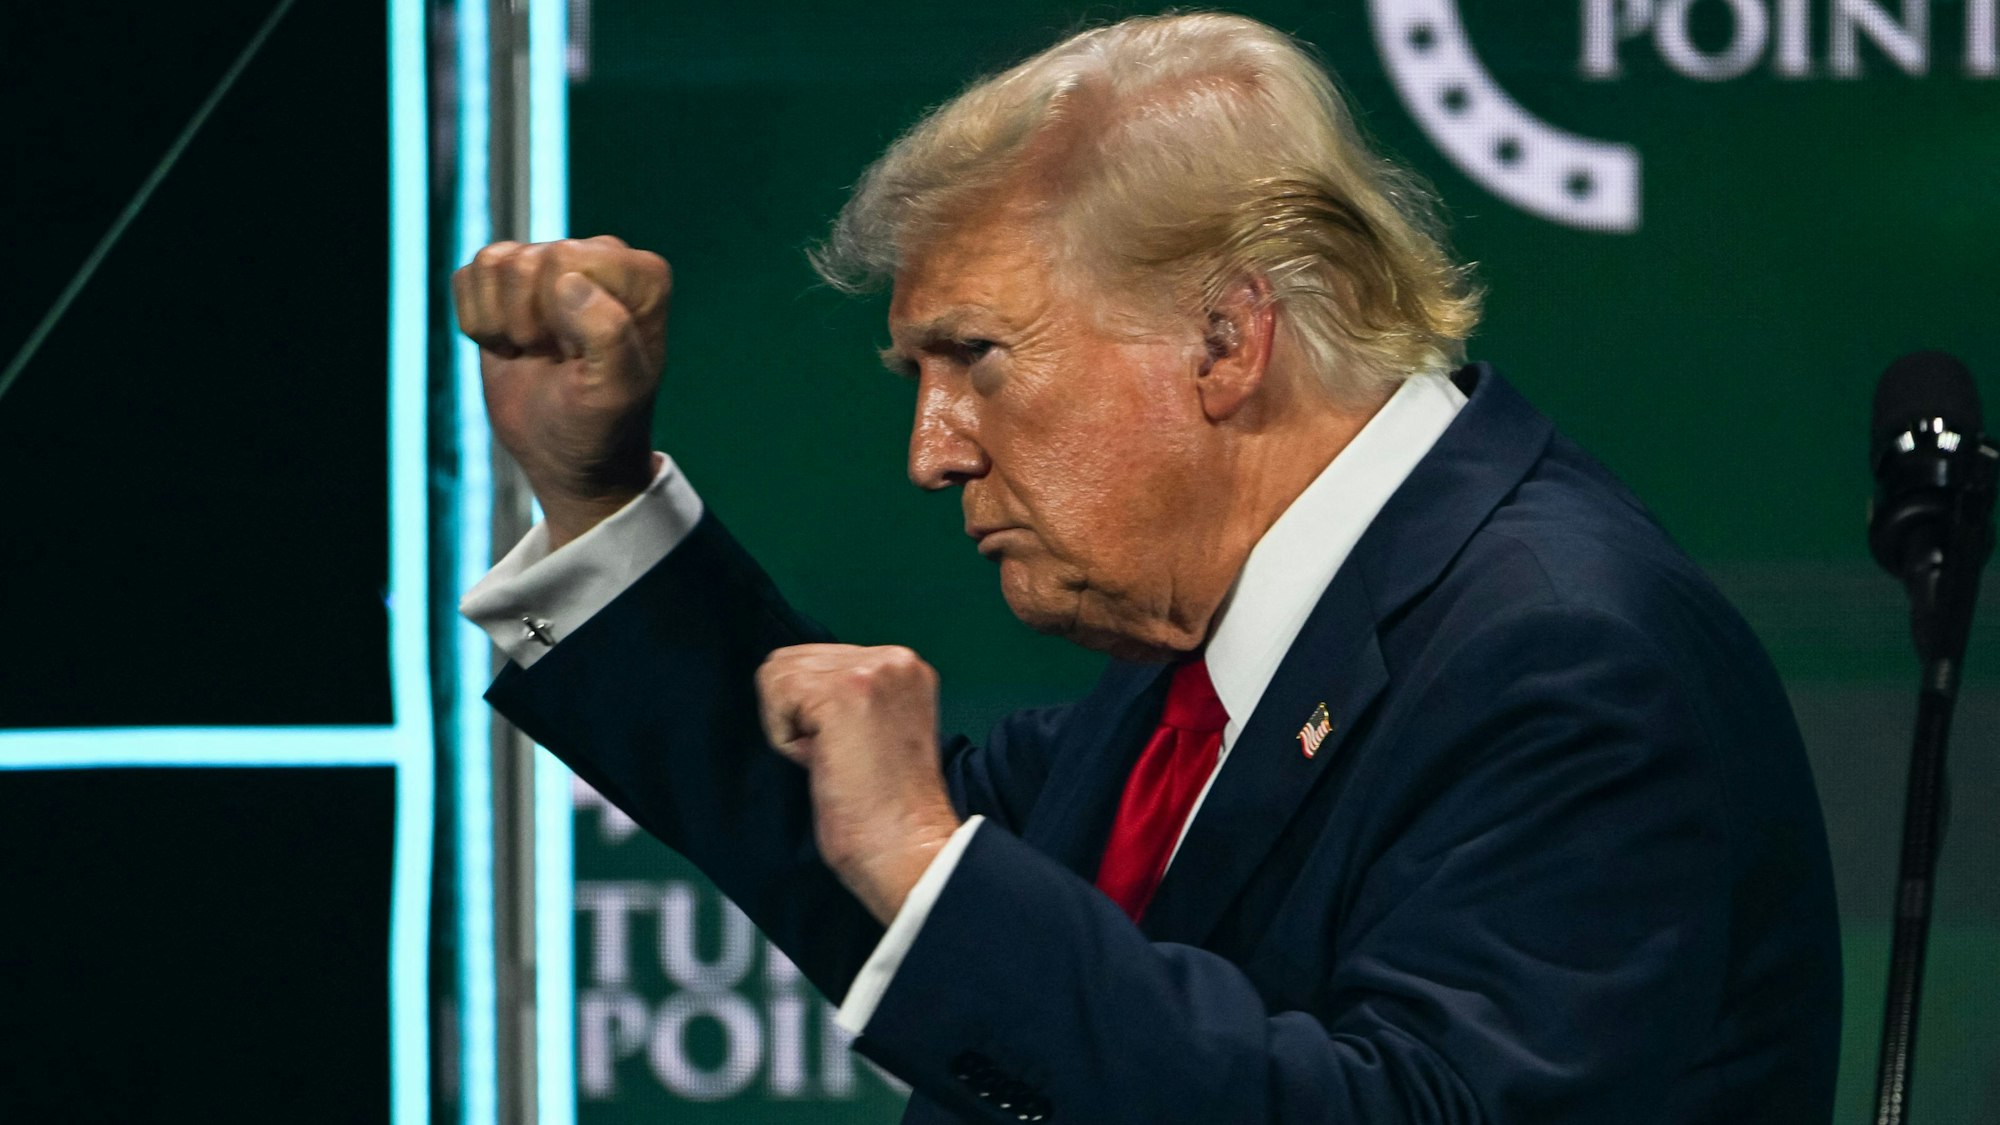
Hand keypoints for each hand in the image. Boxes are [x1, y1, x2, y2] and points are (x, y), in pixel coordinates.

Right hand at [451, 235, 670, 547]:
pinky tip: (512, 345)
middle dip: (529, 322)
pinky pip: (467, 277)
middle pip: (525, 261)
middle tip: (558, 358)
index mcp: (641, 276)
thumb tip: (569, 281)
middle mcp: (600, 257)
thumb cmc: (600, 424)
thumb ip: (608, 333)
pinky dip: (478, 322)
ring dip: (503, 324)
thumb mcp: (615, 392)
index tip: (580, 355)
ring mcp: (551, 265)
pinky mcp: (508, 282)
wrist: (565, 453)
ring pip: (493, 262)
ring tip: (537, 351)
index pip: (566, 259)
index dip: (560, 316)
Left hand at [756, 644, 963, 923]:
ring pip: (779, 674)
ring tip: (834, 760)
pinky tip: (823, 762)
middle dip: (799, 714)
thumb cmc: (886, 810)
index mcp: (906, 667)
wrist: (908, 849)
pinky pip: (776, 695)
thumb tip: (788, 685)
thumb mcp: (877, 730)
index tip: (850, 752)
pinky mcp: (845, 691)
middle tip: (841, 759)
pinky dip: (784, 739)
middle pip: (792, 659)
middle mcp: (894, 659)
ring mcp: (871, 671)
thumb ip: (848, 698)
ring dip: (791, 726)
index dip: (812, 713)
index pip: (818, 659)